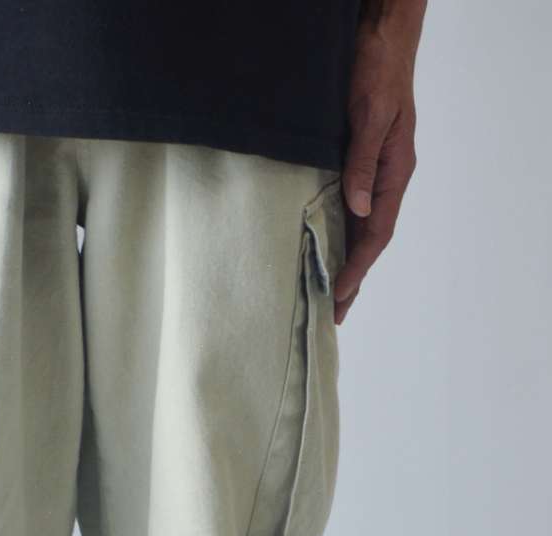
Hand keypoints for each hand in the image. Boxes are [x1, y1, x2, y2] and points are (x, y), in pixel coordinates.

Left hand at [335, 0, 425, 324]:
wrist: (381, 36)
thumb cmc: (379, 71)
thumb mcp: (370, 116)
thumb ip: (363, 162)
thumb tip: (358, 208)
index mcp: (395, 172)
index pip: (376, 233)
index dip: (357, 267)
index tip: (339, 294)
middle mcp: (387, 178)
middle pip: (369, 239)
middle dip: (352, 277)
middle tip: (334, 314)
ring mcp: (374, 171)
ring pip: (359, 227)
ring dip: (344, 261)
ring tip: (328, 295)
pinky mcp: (359, 162)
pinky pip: (349, 208)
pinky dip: (338, 234)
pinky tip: (323, 249)